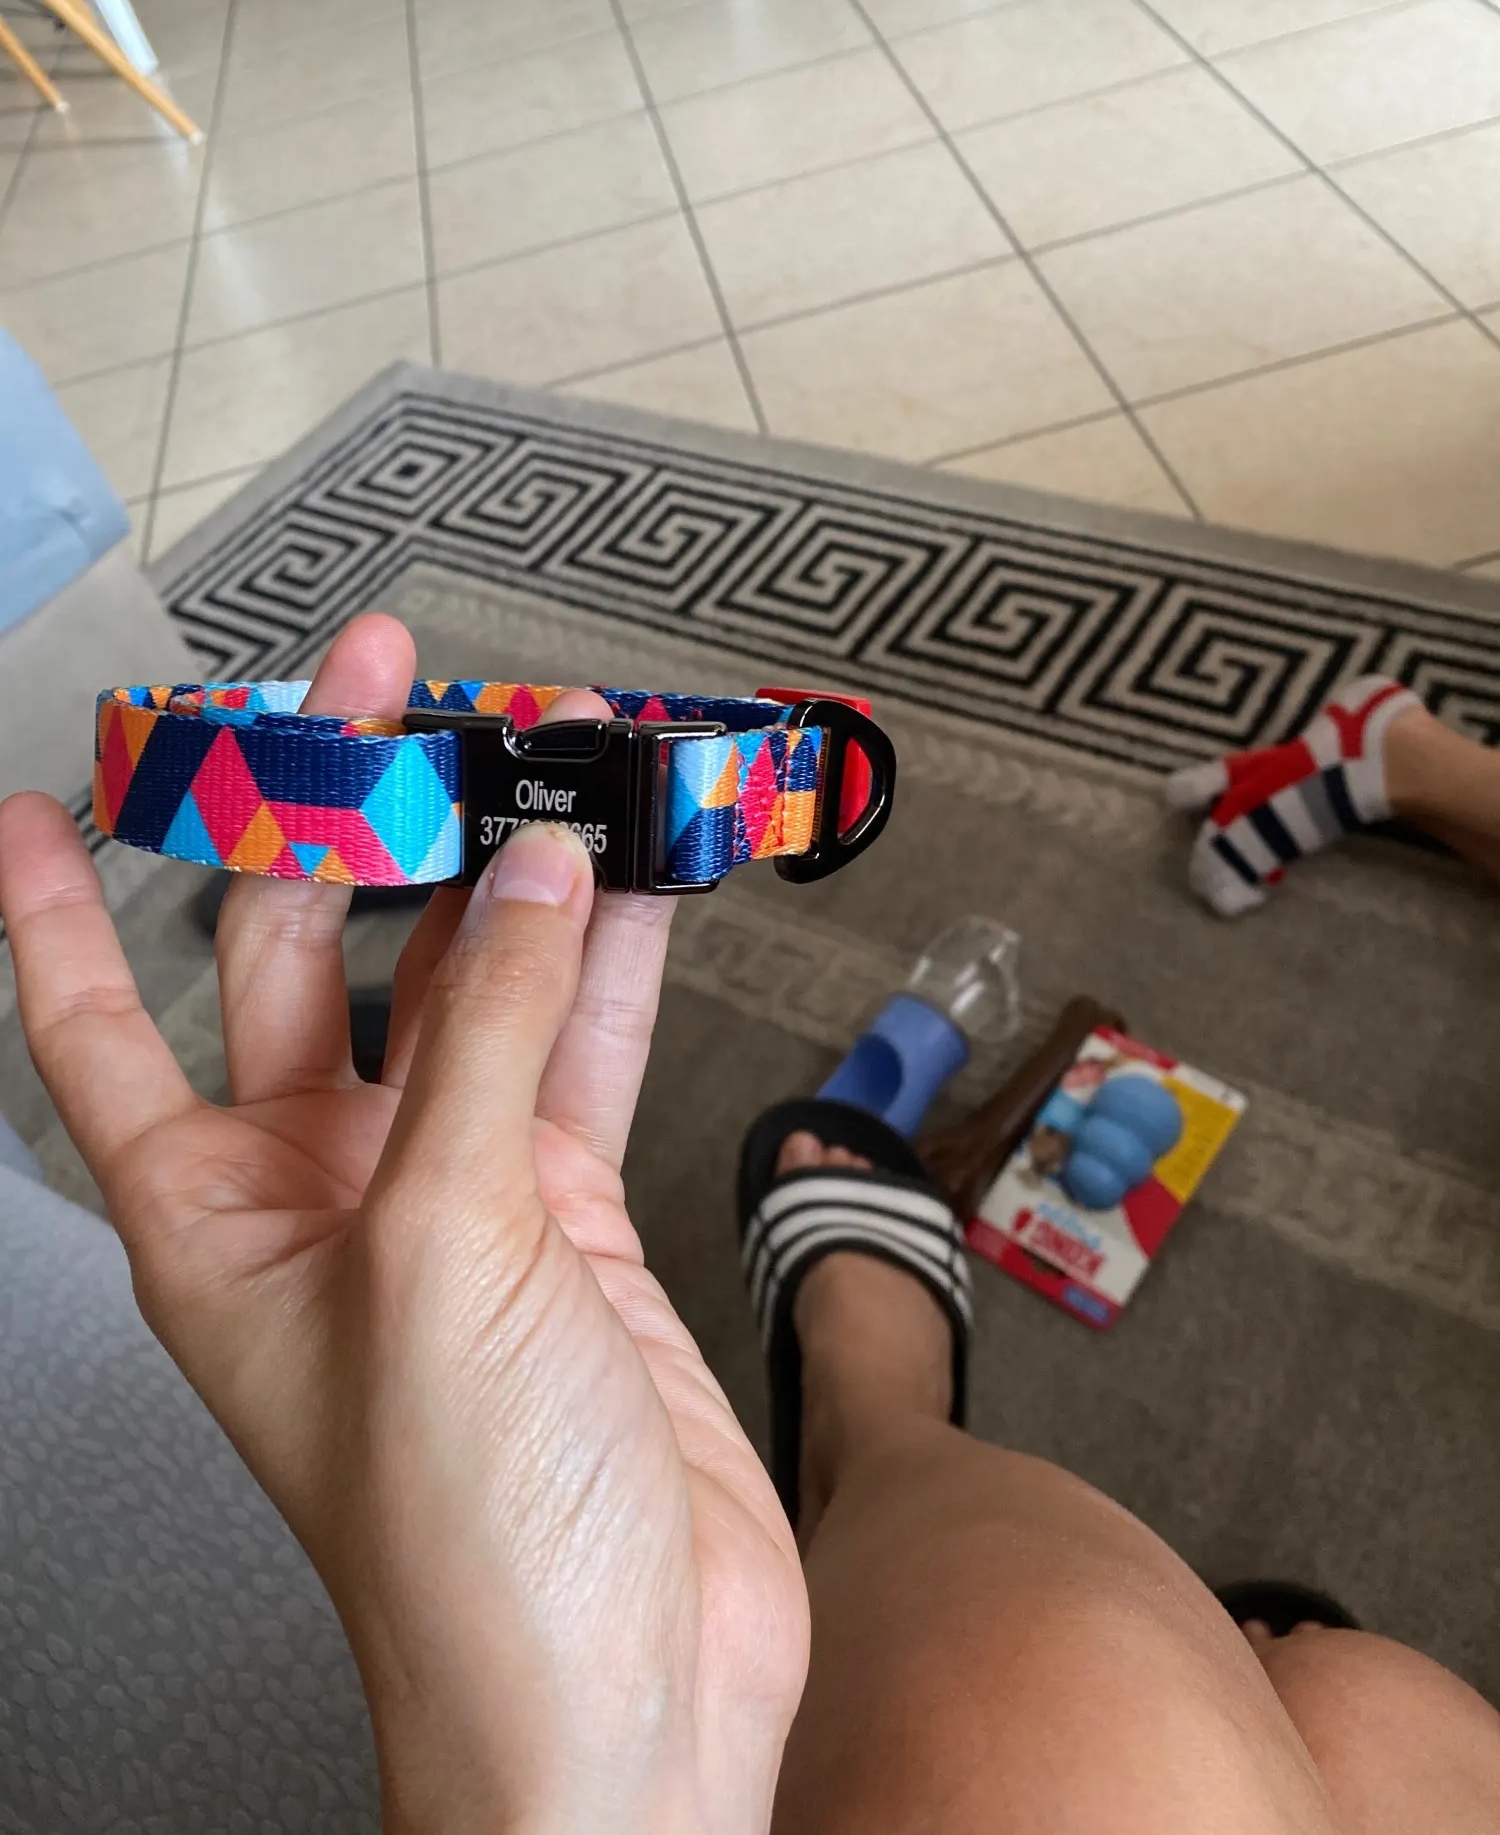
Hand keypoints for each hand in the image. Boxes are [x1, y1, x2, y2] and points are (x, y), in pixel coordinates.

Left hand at [0, 616, 808, 1834]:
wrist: (629, 1683)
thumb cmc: (464, 1544)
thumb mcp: (440, 1251)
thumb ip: (488, 1043)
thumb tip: (533, 879)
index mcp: (214, 1218)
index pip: (100, 1030)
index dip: (59, 914)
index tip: (39, 804)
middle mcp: (324, 1192)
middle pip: (304, 958)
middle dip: (342, 819)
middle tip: (380, 693)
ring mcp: (456, 1197)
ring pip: (465, 984)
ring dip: (503, 867)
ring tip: (539, 743)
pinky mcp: (570, 1215)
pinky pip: (580, 1044)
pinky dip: (611, 955)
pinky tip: (633, 874)